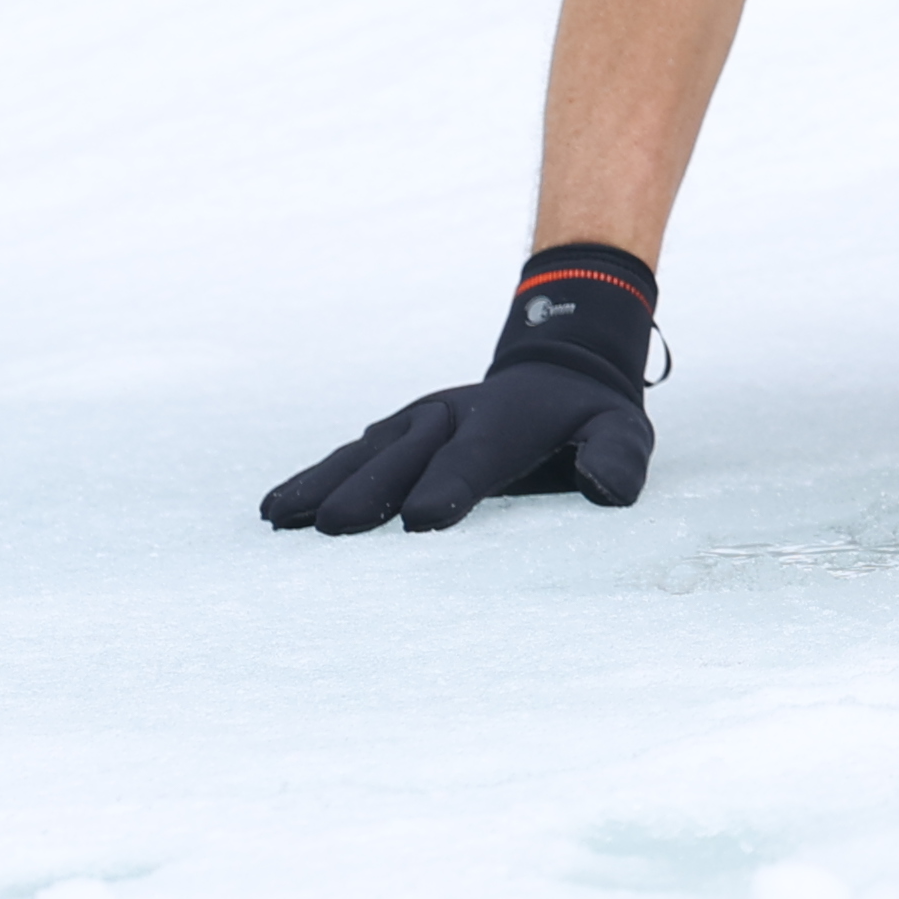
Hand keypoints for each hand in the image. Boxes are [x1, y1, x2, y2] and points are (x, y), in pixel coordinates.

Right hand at [264, 246, 660, 534]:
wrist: (556, 372)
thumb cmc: (588, 419)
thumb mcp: (621, 431)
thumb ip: (618, 457)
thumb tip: (606, 489)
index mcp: (503, 421)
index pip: (473, 459)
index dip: (448, 487)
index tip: (420, 519)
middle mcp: (447, 417)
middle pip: (403, 459)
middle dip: (368, 491)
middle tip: (332, 527)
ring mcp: (413, 425)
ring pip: (363, 456)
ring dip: (322, 485)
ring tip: (280, 519)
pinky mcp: (392, 436)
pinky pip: (349, 457)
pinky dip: (313, 479)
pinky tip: (277, 510)